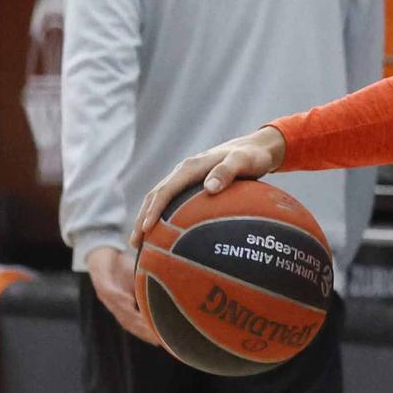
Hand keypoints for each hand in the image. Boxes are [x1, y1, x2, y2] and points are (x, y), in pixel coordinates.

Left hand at [87, 245, 159, 345]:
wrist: (102, 254)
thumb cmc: (121, 268)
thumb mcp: (139, 280)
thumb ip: (149, 288)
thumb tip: (175, 290)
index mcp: (123, 307)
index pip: (136, 324)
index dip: (147, 334)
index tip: (160, 342)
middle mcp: (115, 305)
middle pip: (128, 322)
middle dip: (142, 331)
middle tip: (156, 339)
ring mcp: (107, 295)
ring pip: (120, 310)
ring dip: (132, 318)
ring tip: (145, 325)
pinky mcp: (100, 282)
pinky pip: (109, 292)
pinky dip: (119, 298)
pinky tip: (129, 302)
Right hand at [129, 126, 286, 248]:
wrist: (256, 148)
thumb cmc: (252, 156)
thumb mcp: (244, 162)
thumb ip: (227, 172)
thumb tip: (209, 188)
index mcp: (191, 167)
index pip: (165, 190)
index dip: (154, 210)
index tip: (146, 229)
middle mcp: (183, 171)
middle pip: (155, 196)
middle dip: (142, 219)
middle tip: (136, 244)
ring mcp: (185, 179)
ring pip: (160, 199)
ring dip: (148, 219)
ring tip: (142, 244)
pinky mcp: (191, 185)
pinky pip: (172, 202)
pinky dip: (163, 217)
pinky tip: (166, 235)